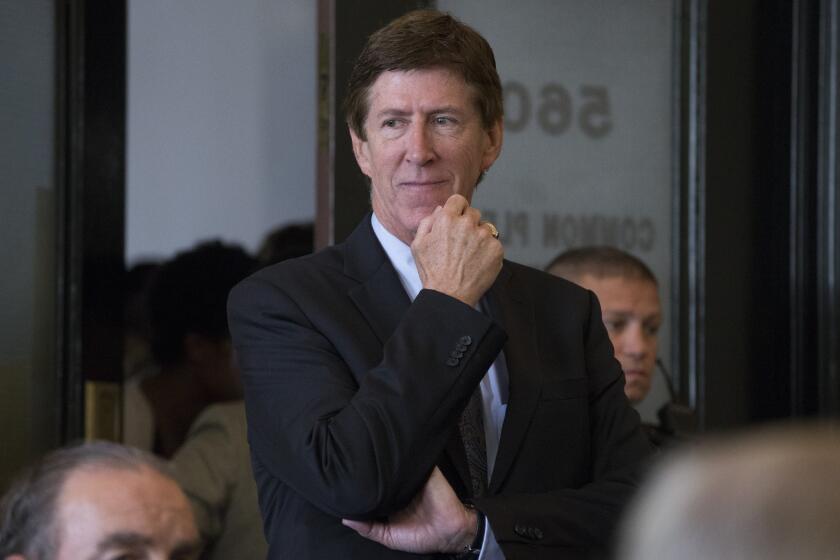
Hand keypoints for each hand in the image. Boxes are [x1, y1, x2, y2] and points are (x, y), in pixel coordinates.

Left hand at [342, 467, 477, 553]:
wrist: (448, 533)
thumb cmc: (419, 537)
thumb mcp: (389, 537)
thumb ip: (369, 529)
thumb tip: (345, 519)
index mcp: (390, 500)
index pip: (373, 488)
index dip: (361, 485)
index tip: (343, 479)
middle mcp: (399, 487)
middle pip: (382, 473)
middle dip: (370, 470)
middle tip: (352, 462)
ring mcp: (412, 478)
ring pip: (395, 465)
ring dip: (385, 461)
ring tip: (368, 454)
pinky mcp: (426, 472)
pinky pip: (413, 461)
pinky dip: (404, 459)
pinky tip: (390, 457)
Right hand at [411, 194, 503, 306]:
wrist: (449, 296)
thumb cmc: (432, 272)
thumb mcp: (418, 245)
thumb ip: (427, 222)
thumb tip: (440, 209)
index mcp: (447, 219)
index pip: (458, 200)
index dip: (456, 210)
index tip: (456, 219)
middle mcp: (467, 224)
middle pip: (473, 213)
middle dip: (468, 224)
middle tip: (461, 243)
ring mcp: (484, 236)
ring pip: (485, 228)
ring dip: (479, 237)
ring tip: (469, 255)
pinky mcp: (496, 249)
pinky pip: (494, 243)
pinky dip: (488, 251)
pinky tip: (477, 262)